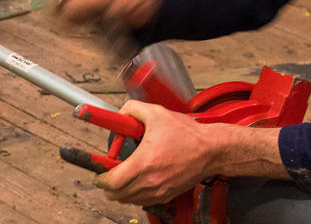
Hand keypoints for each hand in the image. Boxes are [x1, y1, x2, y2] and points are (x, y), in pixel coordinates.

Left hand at [93, 100, 287, 206]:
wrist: (211, 149)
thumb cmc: (188, 133)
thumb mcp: (158, 114)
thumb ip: (134, 110)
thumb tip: (121, 112)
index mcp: (144, 163)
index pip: (111, 182)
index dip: (100, 177)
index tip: (100, 169)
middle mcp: (150, 181)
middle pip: (116, 195)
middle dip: (108, 184)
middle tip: (110, 170)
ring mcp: (158, 191)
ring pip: (128, 200)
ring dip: (122, 189)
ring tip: (126, 172)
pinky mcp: (166, 195)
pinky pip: (142, 200)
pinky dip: (136, 193)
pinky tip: (141, 177)